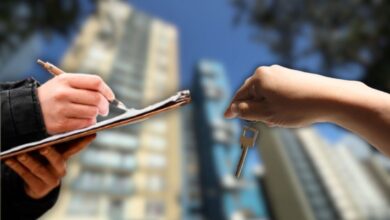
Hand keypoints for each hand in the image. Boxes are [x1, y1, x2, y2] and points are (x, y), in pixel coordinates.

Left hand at [4, 134, 95, 198]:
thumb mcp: (51, 152)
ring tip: (19, 154)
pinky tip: (9, 160)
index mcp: (65, 158)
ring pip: (39, 169)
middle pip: (57, 160)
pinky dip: (17, 167)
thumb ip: (54, 142)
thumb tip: (51, 126)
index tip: (92, 134)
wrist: (37, 186)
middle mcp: (61, 169)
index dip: (84, 141)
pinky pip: (26, 176)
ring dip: (28, 161)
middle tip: (43, 147)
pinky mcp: (39, 188)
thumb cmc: (43, 161)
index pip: (76, 148)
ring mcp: (51, 180)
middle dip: (50, 153)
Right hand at [37, 74, 114, 133]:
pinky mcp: (61, 124)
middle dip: (105, 105)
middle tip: (104, 109)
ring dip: (96, 114)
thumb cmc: (54, 95)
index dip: (107, 90)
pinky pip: (85, 124)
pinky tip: (85, 120)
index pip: (95, 82)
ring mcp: (62, 109)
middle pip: (96, 98)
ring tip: (91, 113)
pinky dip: (89, 122)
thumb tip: (108, 97)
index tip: (111, 97)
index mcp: (66, 80)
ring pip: (92, 112)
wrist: (29, 109)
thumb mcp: (64, 83)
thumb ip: (84, 86)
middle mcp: (63, 93)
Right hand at [224, 65, 358, 126]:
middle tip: (263, 123)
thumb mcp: (267, 114)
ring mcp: (281, 73)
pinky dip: (277, 103)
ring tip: (280, 120)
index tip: (226, 117)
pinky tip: (288, 113)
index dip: (232, 108)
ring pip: (265, 94)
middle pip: (252, 94)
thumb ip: (246, 111)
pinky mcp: (292, 77)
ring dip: (267, 108)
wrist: (331, 98)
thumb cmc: (297, 107)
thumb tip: (234, 107)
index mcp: (258, 78)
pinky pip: (277, 92)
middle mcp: (268, 71)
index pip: (239, 95)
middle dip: (254, 109)